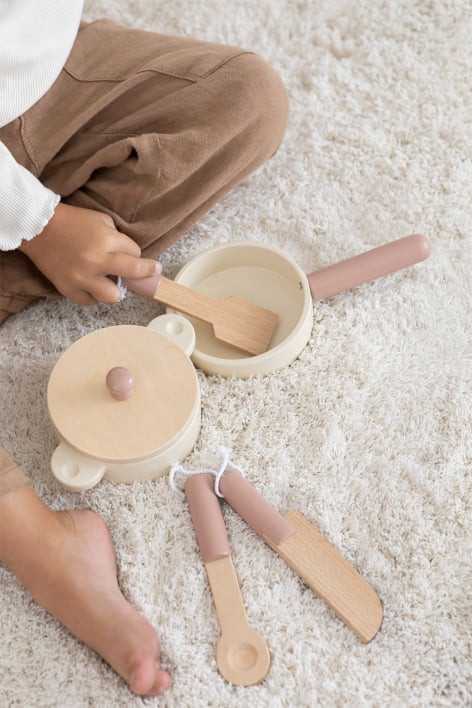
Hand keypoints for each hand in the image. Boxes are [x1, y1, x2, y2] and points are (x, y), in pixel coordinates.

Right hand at [19, 203, 160, 304]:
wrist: (38, 227)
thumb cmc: (71, 221)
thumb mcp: (100, 220)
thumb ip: (117, 237)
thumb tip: (131, 254)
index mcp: (106, 240)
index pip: (135, 252)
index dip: (136, 253)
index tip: (135, 255)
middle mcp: (96, 260)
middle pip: (133, 273)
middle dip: (146, 273)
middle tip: (151, 273)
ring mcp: (81, 277)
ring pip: (112, 296)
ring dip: (114, 290)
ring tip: (109, 282)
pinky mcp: (68, 288)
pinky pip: (89, 301)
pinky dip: (93, 295)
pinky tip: (92, 286)